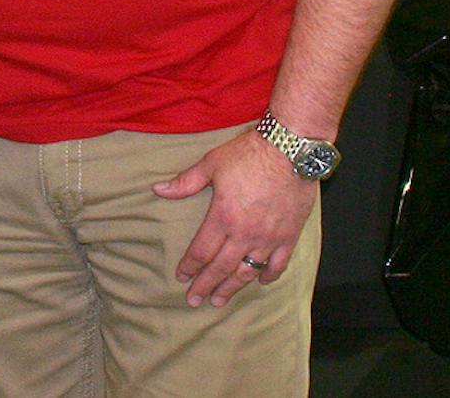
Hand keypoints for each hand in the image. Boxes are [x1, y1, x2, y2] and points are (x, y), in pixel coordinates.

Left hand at [152, 130, 317, 307]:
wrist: (290, 150)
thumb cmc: (249, 154)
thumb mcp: (212, 164)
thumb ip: (185, 182)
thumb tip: (158, 189)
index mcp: (223, 217)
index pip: (201, 251)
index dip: (190, 265)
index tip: (181, 277)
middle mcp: (245, 233)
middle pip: (221, 267)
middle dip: (205, 285)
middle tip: (194, 300)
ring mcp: (269, 238)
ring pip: (247, 271)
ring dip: (232, 288)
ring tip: (220, 300)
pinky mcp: (289, 235)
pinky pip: (278, 264)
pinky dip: (268, 275)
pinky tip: (260, 282)